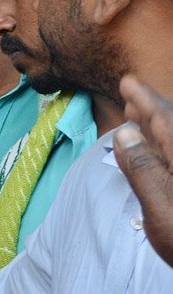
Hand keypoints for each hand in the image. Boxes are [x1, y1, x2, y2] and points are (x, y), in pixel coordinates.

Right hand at [115, 75, 172, 267]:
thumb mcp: (161, 210)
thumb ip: (144, 170)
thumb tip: (127, 132)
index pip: (165, 120)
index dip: (147, 99)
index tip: (128, 82)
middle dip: (154, 108)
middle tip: (133, 95)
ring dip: (160, 126)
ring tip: (141, 117)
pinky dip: (166, 145)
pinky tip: (158, 150)